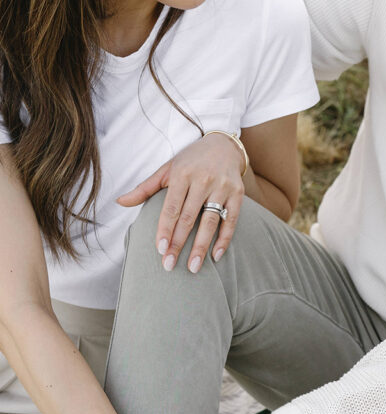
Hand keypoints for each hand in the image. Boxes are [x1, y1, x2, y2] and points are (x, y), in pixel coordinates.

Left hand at [117, 131, 244, 272]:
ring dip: (201, 246)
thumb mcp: (167, 169)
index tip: (160, 250)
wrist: (223, 145)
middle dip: (179, 243)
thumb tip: (120, 202)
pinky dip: (224, 239)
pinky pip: (231, 221)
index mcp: (183, 174)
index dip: (165, 229)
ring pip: (210, 221)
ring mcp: (222, 187)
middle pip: (189, 217)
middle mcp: (203, 180)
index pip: (171, 207)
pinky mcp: (237, 194)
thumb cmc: (190, 161)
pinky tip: (216, 256)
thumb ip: (145, 188)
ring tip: (193, 267)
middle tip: (169, 265)